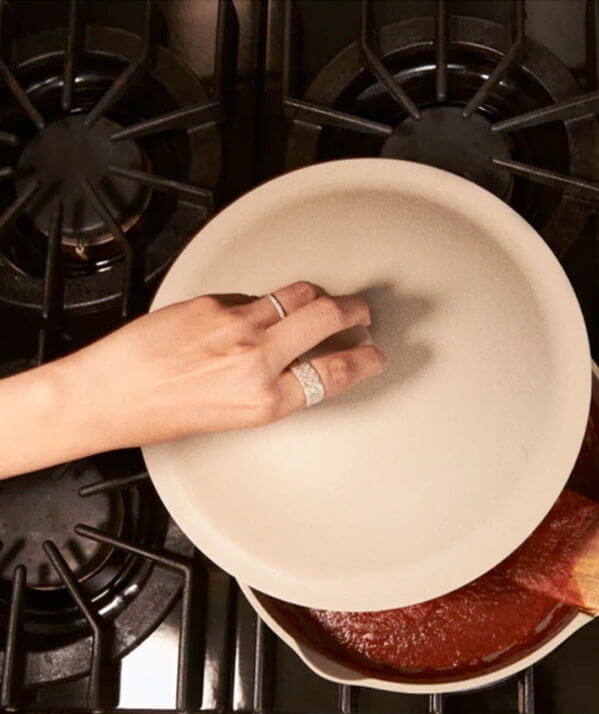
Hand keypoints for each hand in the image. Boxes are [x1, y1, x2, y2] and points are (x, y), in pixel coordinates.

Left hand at [0, 281, 384, 477]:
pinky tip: (259, 310)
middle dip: (355, 311)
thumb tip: (302, 363)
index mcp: (265, 399)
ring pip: (298, 294)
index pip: (336, 372)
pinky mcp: (212, 301)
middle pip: (327, 318)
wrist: (108, 394)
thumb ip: (274, 387)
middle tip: (361, 313)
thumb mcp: (233, 418)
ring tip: (323, 299)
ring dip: (319, 296)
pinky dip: (265, 300)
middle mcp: (256, 359)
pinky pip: (254, 294)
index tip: (374, 354)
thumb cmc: (161, 414)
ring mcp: (235, 324)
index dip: (364, 359)